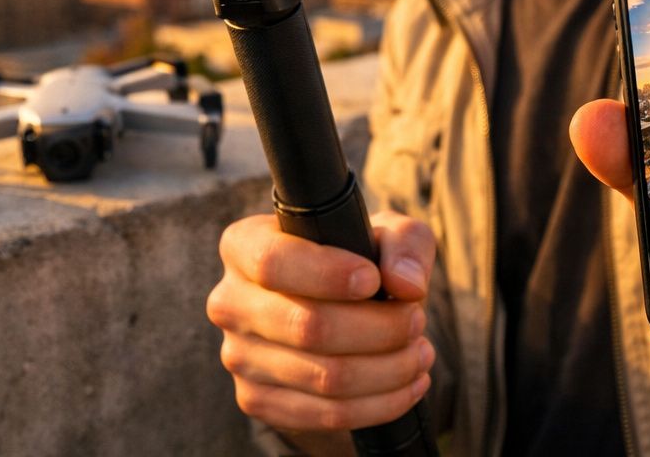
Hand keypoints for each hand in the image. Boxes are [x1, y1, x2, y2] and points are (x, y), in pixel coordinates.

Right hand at [206, 210, 436, 431]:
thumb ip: (403, 245)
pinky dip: (380, 404)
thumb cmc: (360, 259)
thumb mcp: (388, 234)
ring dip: (389, 369)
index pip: (272, 262)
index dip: (327, 274)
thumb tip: (406, 285)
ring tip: (420, 352)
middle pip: (307, 327)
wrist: (338, 306)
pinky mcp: (256, 401)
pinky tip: (409, 383)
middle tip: (416, 319)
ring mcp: (238, 357)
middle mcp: (229, 302)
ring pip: (324, 377)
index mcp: (243, 246)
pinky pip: (325, 415)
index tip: (373, 280)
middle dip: (379, 328)